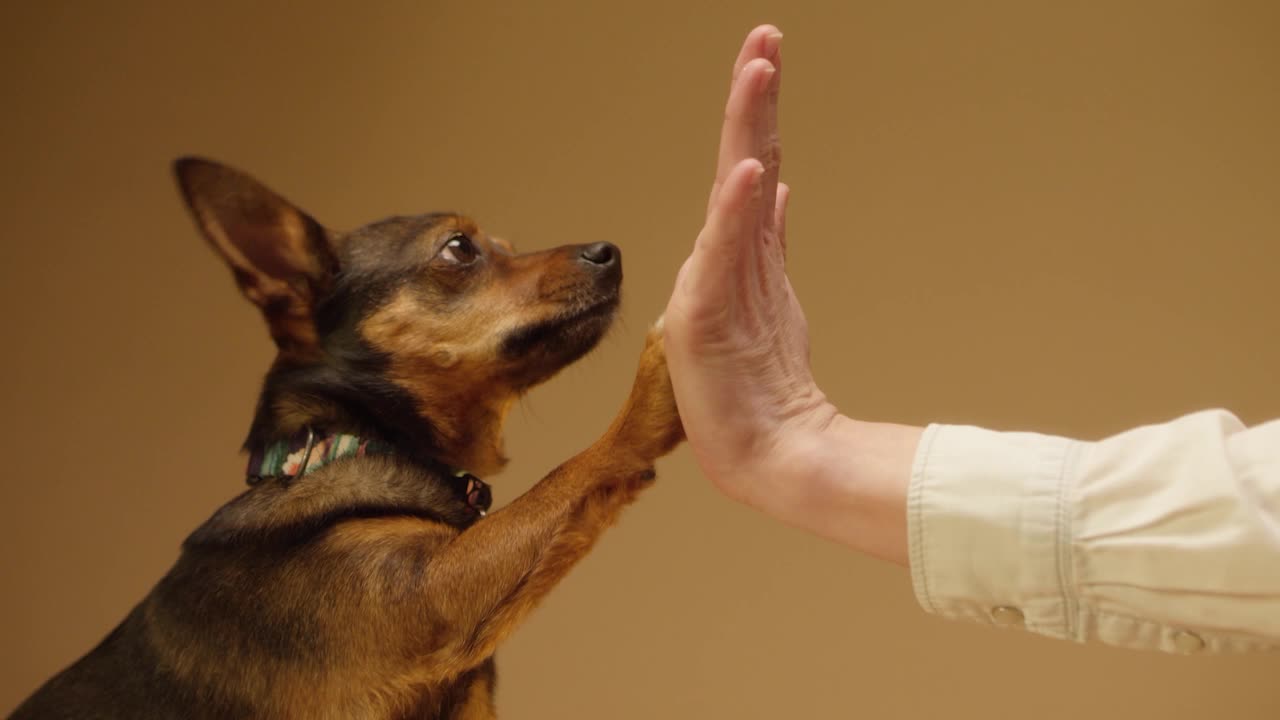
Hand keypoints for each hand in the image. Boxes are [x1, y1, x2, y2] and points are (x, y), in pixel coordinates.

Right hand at [664, 26, 918, 563]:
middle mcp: (720, 261)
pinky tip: (751, 171)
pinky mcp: (704, 321)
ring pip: (732, 196)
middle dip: (751, 98)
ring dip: (745, 132)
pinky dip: (738, 212)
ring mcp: (710, 288)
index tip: (767, 51)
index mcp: (741, 253)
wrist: (767, 451)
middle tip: (764, 37)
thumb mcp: (774, 297)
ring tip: (756, 74)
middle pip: (738, 163)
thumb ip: (767, 239)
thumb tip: (779, 185)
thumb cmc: (764, 385)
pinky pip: (726, 257)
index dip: (758, 110)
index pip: (751, 165)